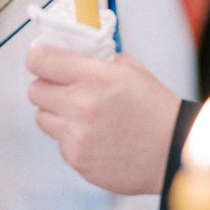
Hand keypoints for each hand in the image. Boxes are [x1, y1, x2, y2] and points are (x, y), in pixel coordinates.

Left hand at [26, 46, 181, 193]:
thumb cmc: (156, 110)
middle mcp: (81, 105)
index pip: (41, 60)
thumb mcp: (132, 71)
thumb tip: (66, 51)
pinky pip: (60, 142)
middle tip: (67, 90)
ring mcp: (77, 135)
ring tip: (86, 117)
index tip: (43, 60)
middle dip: (48, 87)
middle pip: (35, 90)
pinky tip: (98, 138)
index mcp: (96, 77)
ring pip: (43, 117)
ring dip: (57, 114)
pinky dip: (73, 139)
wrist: (174, 153)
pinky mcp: (77, 159)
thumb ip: (95, 59)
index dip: (39, 58)